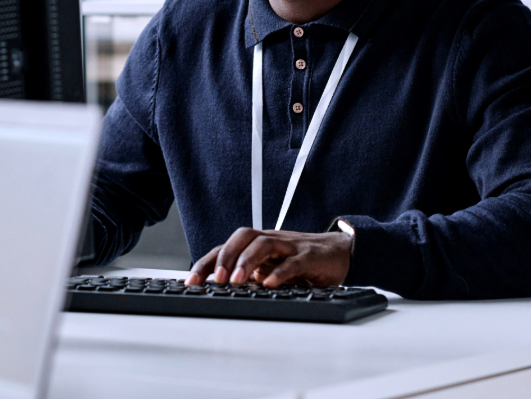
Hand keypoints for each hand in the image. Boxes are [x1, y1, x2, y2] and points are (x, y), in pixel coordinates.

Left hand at [185, 227, 352, 287]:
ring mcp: (290, 246)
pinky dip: (280, 272)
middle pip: (242, 238)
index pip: (226, 249)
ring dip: (247, 262)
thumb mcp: (270, 269)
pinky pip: (293, 261)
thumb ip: (249, 277)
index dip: (206, 263)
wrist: (340, 251)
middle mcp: (271, 241)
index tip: (190, 283)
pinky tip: (270, 284)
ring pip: (264, 244)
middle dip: (224, 258)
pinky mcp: (310, 256)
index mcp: (257, 245)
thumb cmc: (300, 261)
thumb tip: (219, 293)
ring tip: (237, 281)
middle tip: (214, 280)